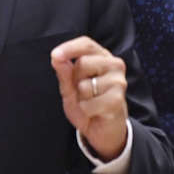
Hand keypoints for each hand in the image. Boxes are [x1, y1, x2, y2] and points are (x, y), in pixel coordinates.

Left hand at [50, 36, 128, 160]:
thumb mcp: (70, 87)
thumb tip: (56, 56)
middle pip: (83, 63)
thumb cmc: (87, 103)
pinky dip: (86, 110)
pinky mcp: (118, 99)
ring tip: (90, 101)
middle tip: (81, 91)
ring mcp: (118, 81)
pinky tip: (94, 112)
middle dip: (74, 80)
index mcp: (102, 56)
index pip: (86, 44)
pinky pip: (89, 104)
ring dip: (81, 98)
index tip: (55, 55)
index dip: (70, 47)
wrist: (103, 129)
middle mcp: (114, 64)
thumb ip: (64, 72)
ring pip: (85, 85)